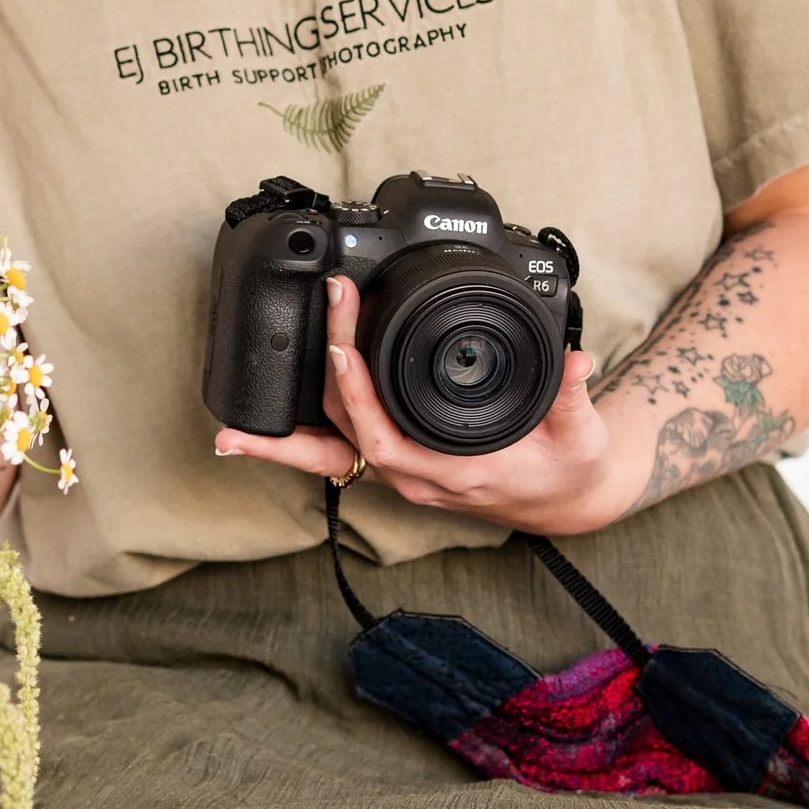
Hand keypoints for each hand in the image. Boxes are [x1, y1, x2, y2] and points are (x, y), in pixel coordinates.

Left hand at [213, 276, 652, 538]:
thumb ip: (574, 398)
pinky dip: (292, 449)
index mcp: (454, 470)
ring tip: (229, 431)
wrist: (563, 500)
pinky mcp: (395, 463)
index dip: (357, 397)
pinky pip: (334, 458)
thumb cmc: (565, 469)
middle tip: (325, 307)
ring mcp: (401, 473)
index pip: (386, 439)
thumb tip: (575, 360)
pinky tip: (253, 439)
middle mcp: (416, 476)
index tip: (343, 345)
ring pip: (328, 457)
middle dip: (325, 371)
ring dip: (279, 443)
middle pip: (348, 433)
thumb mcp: (579, 437)